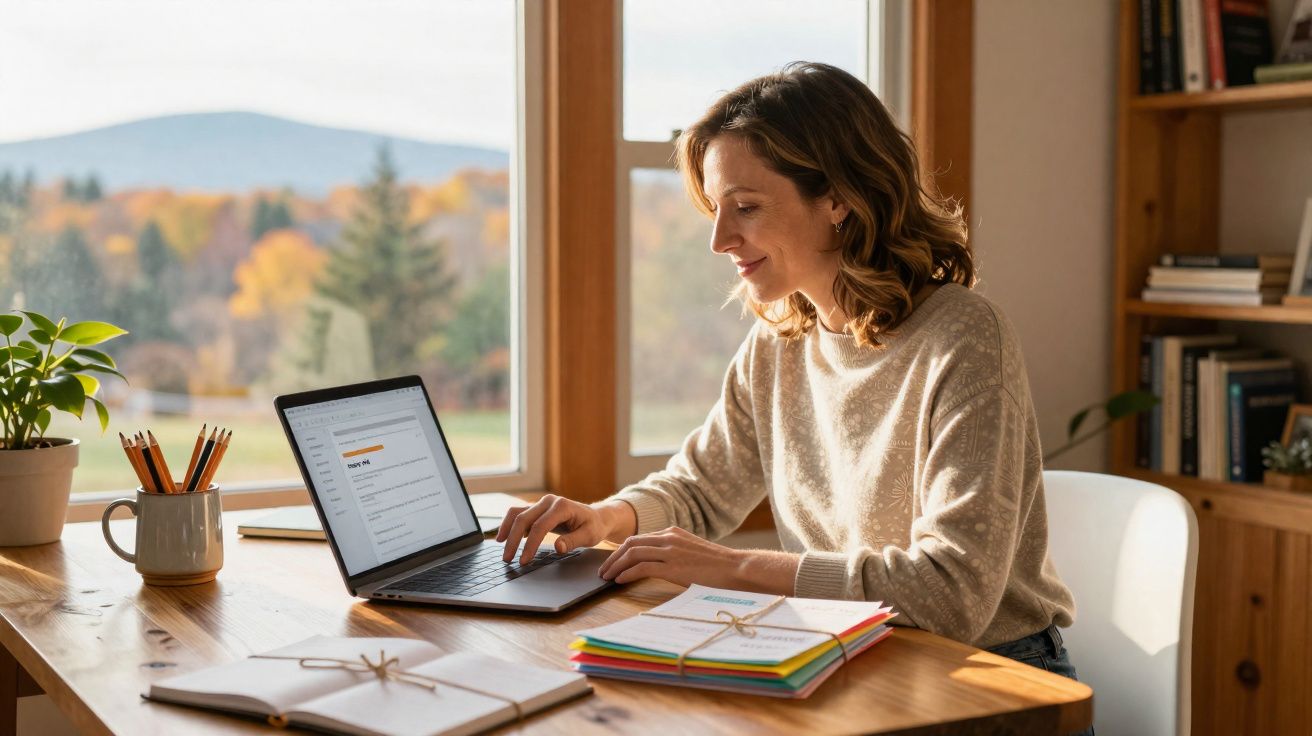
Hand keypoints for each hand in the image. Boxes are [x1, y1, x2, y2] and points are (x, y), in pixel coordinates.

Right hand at [497, 495, 633, 564]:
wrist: (596, 517)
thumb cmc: (594, 526)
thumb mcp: (589, 536)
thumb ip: (573, 541)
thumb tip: (557, 547)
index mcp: (562, 506)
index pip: (540, 526)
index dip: (530, 545)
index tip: (524, 560)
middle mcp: (549, 501)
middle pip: (523, 518)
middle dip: (513, 540)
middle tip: (507, 559)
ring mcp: (542, 503)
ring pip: (517, 513)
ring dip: (507, 530)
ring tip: (501, 546)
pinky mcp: (537, 508)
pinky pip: (519, 514)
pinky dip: (510, 525)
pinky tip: (505, 538)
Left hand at [598, 526, 749, 587]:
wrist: (737, 568)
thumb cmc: (718, 566)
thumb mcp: (692, 553)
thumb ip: (674, 554)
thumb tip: (656, 566)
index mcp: (673, 533)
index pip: (639, 539)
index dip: (621, 550)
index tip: (612, 561)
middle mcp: (669, 538)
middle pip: (631, 543)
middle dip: (613, 557)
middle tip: (603, 571)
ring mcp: (671, 550)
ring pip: (632, 553)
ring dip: (616, 566)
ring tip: (607, 577)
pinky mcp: (673, 566)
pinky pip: (642, 567)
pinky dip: (627, 573)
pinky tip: (620, 582)